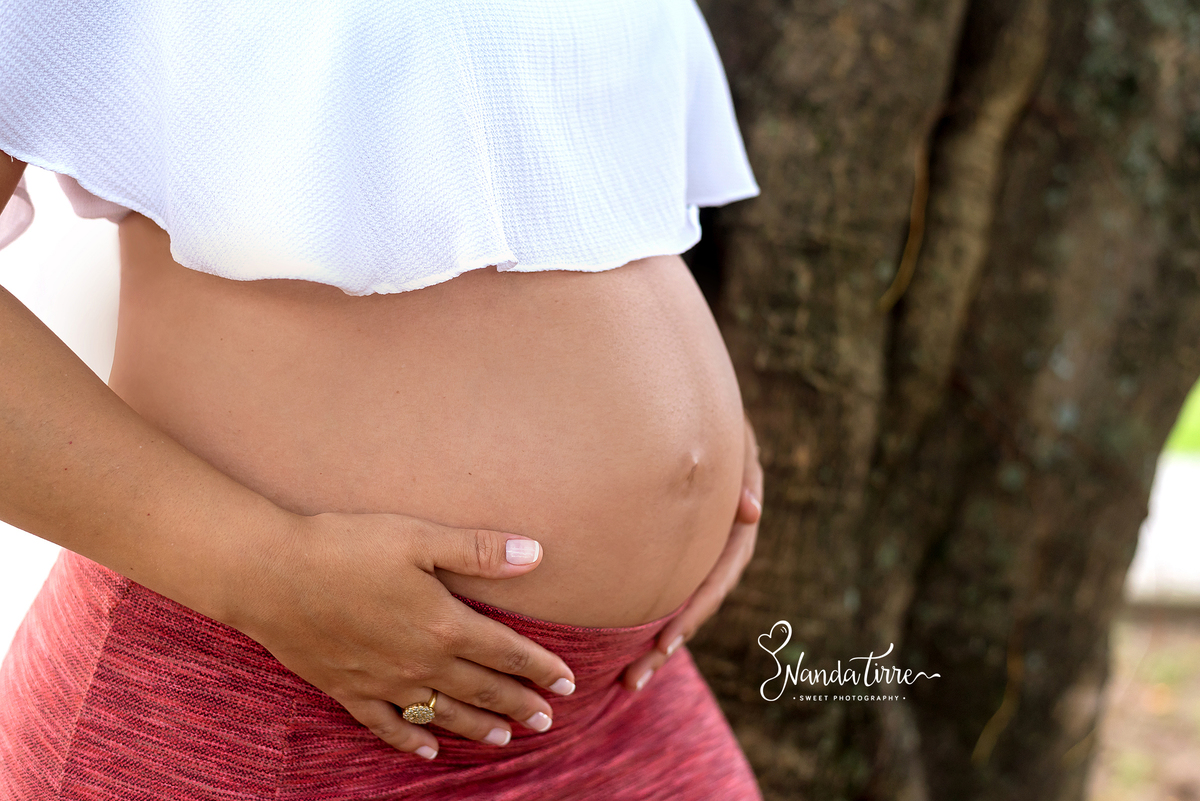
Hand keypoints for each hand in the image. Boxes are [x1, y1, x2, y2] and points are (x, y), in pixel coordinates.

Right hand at [231, 511, 576, 759]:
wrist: (269, 574)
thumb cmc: (346, 546)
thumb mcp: (418, 537)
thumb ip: (478, 550)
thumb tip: (535, 553)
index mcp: (443, 623)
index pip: (507, 652)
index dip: (542, 668)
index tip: (569, 682)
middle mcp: (420, 661)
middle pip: (482, 689)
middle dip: (520, 704)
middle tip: (548, 720)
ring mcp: (383, 681)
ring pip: (443, 713)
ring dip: (479, 726)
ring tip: (506, 738)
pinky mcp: (347, 689)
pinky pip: (386, 726)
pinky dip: (411, 739)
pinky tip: (429, 748)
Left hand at [621, 413, 762, 690]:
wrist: (670, 395)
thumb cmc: (702, 408)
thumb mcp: (732, 434)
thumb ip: (743, 467)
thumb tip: (752, 511)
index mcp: (736, 523)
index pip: (722, 574)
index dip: (697, 609)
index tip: (667, 640)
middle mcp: (715, 540)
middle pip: (696, 601)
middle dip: (669, 642)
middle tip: (636, 677)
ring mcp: (693, 545)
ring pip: (676, 600)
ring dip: (655, 642)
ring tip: (627, 680)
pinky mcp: (666, 543)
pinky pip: (657, 584)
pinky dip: (642, 614)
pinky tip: (620, 644)